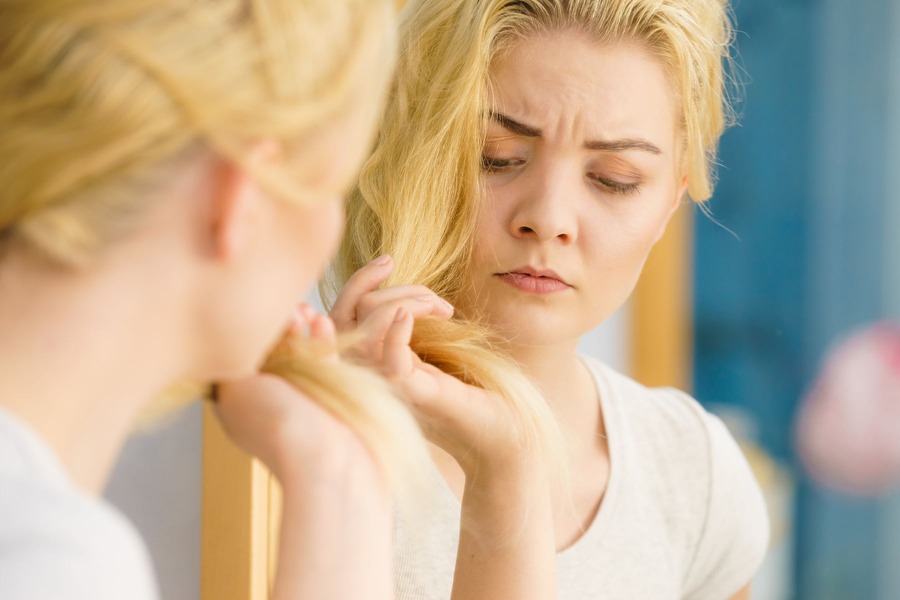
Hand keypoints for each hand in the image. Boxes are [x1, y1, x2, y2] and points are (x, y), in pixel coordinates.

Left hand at [213, 306, 379, 486]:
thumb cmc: (274, 426)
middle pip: (271, 351)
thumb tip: (233, 338)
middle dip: (279, 327)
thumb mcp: (234, 388)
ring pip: (299, 354)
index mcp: (238, 404)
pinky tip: (322, 322)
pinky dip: (323, 341)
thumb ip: (230, 361)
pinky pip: (325, 363)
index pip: (240, 357)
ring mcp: (300, 400)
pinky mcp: (331, 399)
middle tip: (291, 310)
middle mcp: (267, 401)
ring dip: (303, 330)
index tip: (258, 311)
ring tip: (307, 311)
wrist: (325, 460)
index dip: (250, 331)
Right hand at [331, 256, 536, 478]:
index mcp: (374, 364)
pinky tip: (413, 317)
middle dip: (385, 287)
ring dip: (405, 301)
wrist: (510, 434)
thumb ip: (410, 325)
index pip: (341, 318)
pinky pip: (390, 361)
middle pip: (346, 317)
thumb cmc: (477, 391)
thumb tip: (395, 295)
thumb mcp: (437, 346)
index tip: (388, 261)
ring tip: (443, 309)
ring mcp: (392, 388)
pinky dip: (398, 329)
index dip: (358, 284)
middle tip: (434, 298)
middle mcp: (374, 377)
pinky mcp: (417, 397)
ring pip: (365, 331)